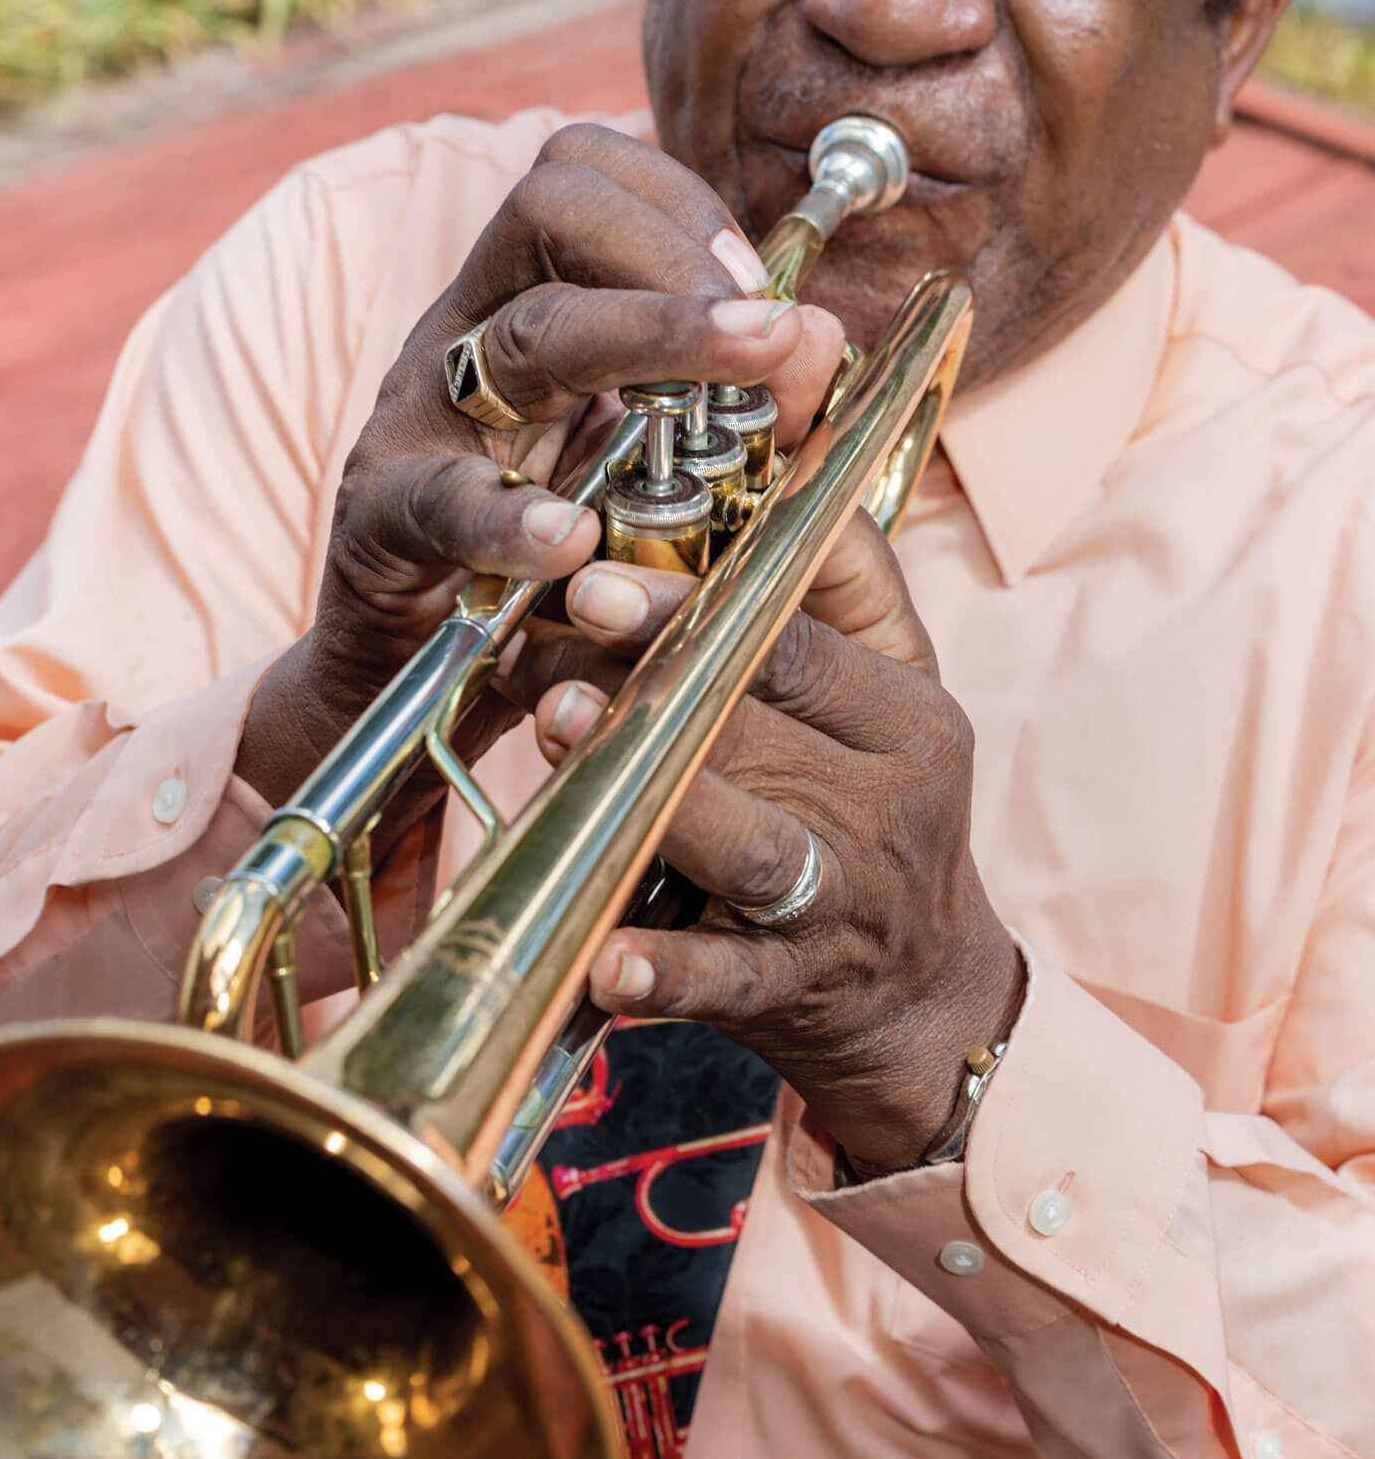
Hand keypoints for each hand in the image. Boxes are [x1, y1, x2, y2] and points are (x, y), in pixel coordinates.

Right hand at [236, 123, 843, 830]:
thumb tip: (821, 334)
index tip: (758, 282)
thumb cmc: (543, 558)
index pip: (584, 171)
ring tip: (738, 382)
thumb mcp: (638, 470)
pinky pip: (445, 500)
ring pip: (522, 332)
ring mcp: (419, 420)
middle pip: (551, 209)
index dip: (681, 202)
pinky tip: (574, 537)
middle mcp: (467, 336)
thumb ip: (728, 405)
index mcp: (520, 303)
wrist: (414, 673)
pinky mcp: (384, 521)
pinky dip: (513, 518)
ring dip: (646, 338)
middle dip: (676, 250)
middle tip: (763, 328)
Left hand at [507, 510, 1024, 1170]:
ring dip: (650, 794)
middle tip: (536, 655)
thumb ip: (844, 594)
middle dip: (637, 688)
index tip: (591, 575)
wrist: (923, 996)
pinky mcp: (792, 991)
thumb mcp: (892, 702)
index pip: (793, 645)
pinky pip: (723, 979)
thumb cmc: (879, 817)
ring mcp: (839, 905)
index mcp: (906, 717)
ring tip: (558, 740)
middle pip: (751, 731)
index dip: (689, 608)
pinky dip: (662, 970)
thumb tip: (793, 461)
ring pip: (745, 844)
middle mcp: (885, 806)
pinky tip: (602, 957)